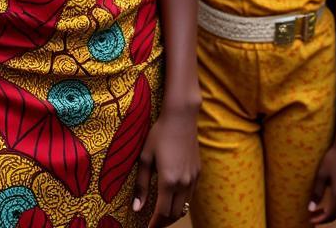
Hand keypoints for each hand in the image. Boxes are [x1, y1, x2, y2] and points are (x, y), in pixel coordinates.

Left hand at [133, 106, 198, 226]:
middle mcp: (183, 183)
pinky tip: (173, 198)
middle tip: (153, 223)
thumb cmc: (159, 134)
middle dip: (163, 222)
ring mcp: (193, 178)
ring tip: (161, 214)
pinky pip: (191, 195)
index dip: (154, 224)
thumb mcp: (145, 157)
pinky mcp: (198, 172)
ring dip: (173, 213)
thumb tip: (137, 208)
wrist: (181, 117)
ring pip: (184, 206)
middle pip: (174, 214)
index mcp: (168, 180)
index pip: (162, 213)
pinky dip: (182, 202)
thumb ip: (141, 184)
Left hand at [308, 142, 335, 222]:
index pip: (330, 214)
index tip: (311, 221)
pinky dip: (334, 207)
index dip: (321, 219)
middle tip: (312, 219)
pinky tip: (326, 204)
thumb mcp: (321, 175)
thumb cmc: (332, 159)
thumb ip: (317, 192)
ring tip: (317, 213)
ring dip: (329, 213)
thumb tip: (310, 208)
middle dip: (325, 218)